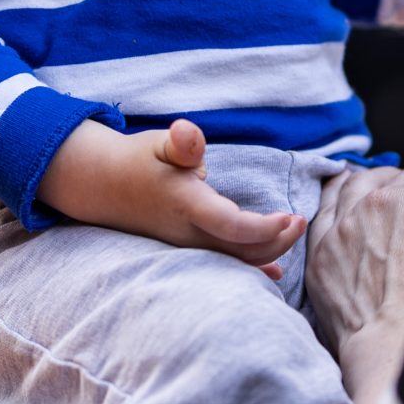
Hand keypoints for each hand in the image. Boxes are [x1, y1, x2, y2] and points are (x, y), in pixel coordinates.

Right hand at [39, 118, 303, 278]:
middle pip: (241, 251)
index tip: (291, 216)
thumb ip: (181, 143)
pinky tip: (273, 270)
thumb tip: (187, 132)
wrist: (104, 186)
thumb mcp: (158, 143)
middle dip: (277, 241)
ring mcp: (187, 246)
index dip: (266, 228)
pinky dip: (251, 266)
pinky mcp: (188, 249)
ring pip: (235, 261)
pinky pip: (224, 264)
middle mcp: (188, 233)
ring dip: (268, 251)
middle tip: (300, 221)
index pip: (232, 227)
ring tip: (290, 231)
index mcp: (186, 205)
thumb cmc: (139, 161)